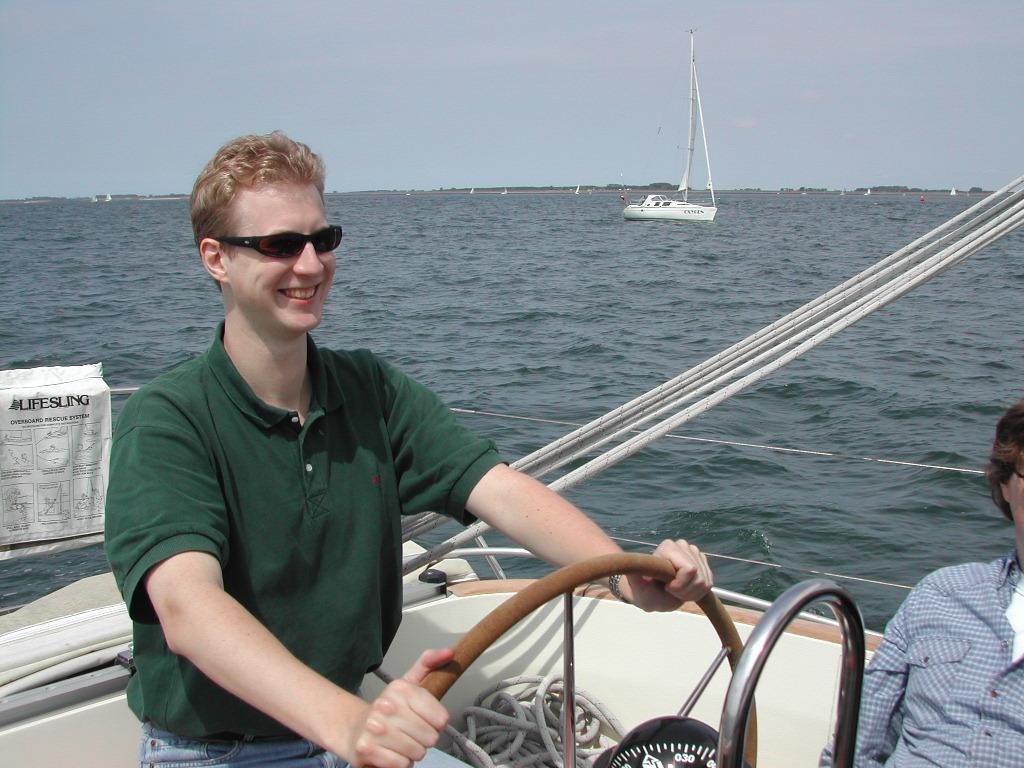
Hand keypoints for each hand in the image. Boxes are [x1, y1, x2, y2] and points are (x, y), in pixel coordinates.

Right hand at [347, 648, 453, 767]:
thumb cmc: (388, 709)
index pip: (441, 718)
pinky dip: (399, 762)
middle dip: (423, 739)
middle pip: (430, 738)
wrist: (352, 728)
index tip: (424, 719)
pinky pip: (402, 765)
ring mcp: (375, 728)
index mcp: (401, 688)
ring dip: (411, 752)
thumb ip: (429, 665)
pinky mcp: (367, 750)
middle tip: (410, 732)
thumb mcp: (409, 682)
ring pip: (417, 753)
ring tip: (399, 742)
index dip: (436, 724)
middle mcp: (386, 705)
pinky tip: (390, 752)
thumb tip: (450, 652)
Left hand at [624, 539, 712, 610]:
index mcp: (668, 547)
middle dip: (686, 591)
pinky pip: (709, 583)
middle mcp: (682, 545)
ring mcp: (693, 553)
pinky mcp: (701, 562)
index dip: (680, 585)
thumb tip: (631, 569)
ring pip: (706, 581)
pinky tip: (686, 591)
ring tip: (677, 592)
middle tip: (671, 591)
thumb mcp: (637, 588)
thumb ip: (635, 578)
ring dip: (692, 593)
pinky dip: (699, 593)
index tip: (667, 587)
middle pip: (699, 577)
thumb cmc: (643, 591)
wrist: (651, 593)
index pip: (690, 569)